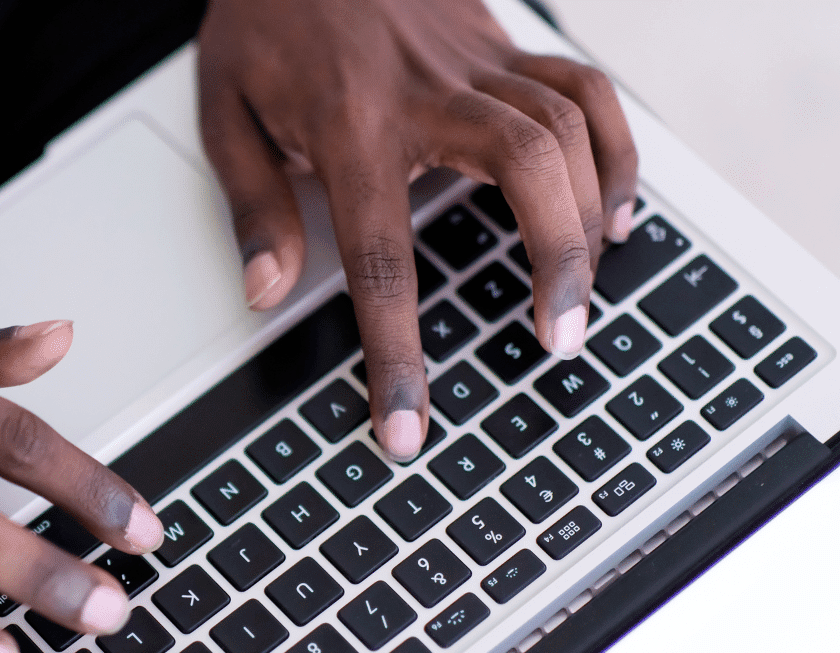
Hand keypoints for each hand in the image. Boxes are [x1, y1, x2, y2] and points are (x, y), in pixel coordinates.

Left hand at [198, 0, 637, 459]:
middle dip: (555, 262)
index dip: (396, 353)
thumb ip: (253, 203)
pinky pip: (583, 87)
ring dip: (591, 215)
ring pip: (570, 125)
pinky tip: (613, 208)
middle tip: (558, 340)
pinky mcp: (502, 41)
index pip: (380, 260)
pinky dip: (615, 149)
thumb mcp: (224, 110)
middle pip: (527, 169)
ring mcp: (475, 60)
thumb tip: (268, 291)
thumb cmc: (262, 18)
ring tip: (581, 296)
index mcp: (349, 126)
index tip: (406, 425)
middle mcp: (426, 92)